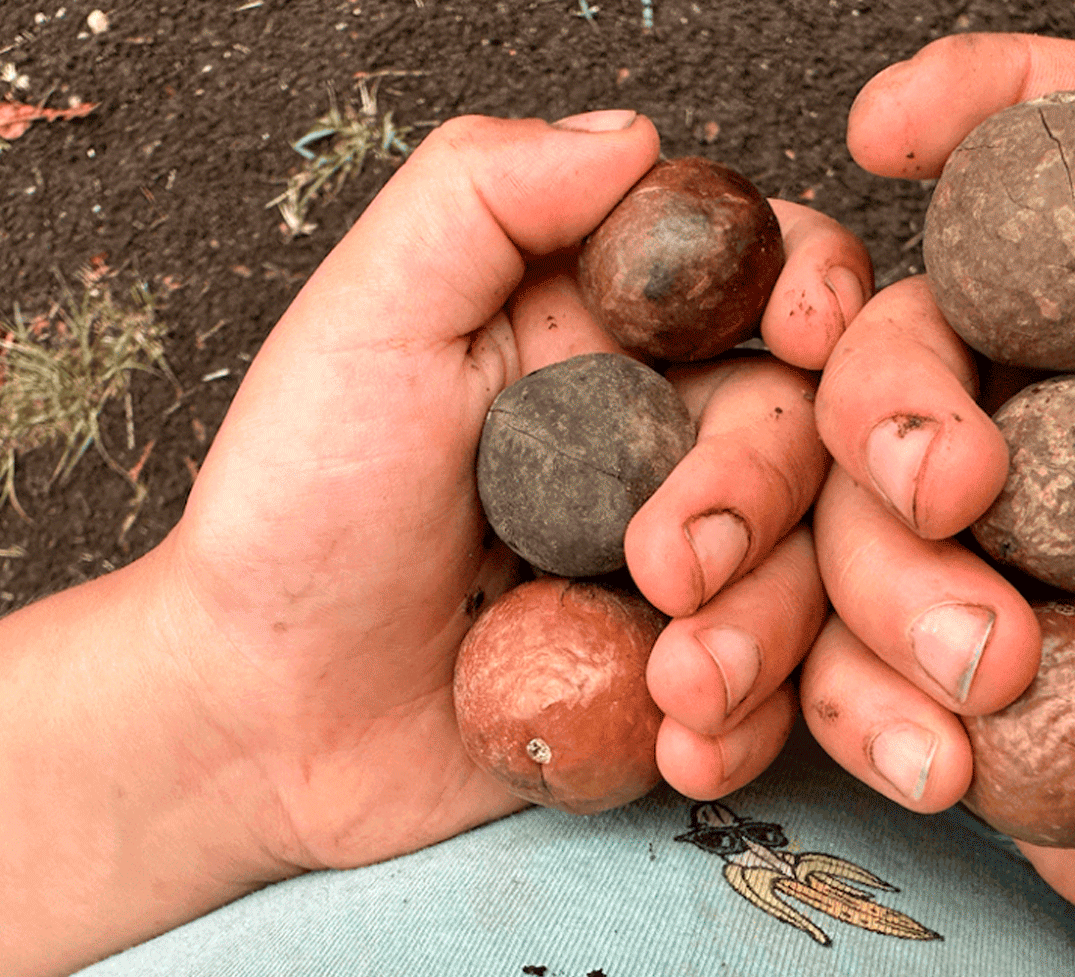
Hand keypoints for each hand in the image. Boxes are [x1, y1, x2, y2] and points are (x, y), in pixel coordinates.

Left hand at [159, 110, 872, 875]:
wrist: (260, 723)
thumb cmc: (293, 517)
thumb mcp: (365, 325)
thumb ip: (482, 200)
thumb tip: (632, 136)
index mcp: (597, 328)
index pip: (765, 269)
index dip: (814, 289)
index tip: (800, 333)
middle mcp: (652, 437)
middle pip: (811, 428)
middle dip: (759, 498)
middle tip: (666, 568)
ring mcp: (676, 568)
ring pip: (814, 567)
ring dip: (764, 630)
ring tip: (673, 684)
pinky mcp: (675, 678)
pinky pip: (778, 691)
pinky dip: (748, 723)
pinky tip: (678, 742)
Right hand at [801, 6, 1074, 976]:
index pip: (1064, 164)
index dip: (969, 110)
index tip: (882, 124)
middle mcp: (1073, 418)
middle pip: (896, 347)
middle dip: (886, 425)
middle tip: (949, 507)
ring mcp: (993, 545)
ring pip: (839, 510)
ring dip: (876, 606)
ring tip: (976, 699)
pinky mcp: (935, 656)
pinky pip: (827, 645)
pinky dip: (847, 705)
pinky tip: (931, 761)